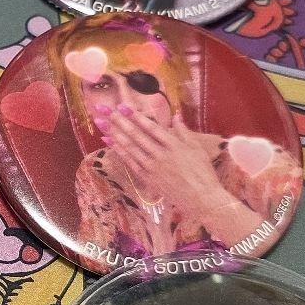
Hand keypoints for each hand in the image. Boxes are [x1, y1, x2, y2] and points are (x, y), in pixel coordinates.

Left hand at [99, 108, 223, 218]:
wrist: (201, 198)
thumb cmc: (203, 172)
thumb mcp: (197, 149)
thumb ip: (184, 131)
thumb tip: (175, 115)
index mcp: (173, 145)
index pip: (151, 127)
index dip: (136, 116)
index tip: (123, 106)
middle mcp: (160, 154)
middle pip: (136, 135)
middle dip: (119, 121)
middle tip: (104, 110)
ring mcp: (153, 167)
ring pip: (130, 148)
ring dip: (114, 134)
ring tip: (101, 123)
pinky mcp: (148, 179)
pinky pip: (131, 163)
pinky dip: (120, 152)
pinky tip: (110, 143)